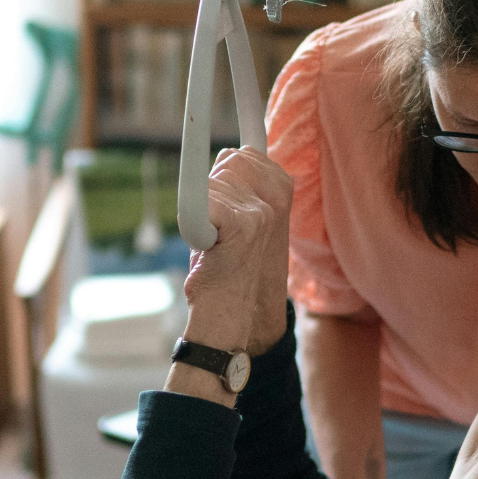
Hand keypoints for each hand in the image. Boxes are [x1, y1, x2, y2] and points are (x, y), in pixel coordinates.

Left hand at [182, 147, 278, 352]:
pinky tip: (207, 248)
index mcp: (283, 188)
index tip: (226, 210)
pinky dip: (194, 224)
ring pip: (210, 183)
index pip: (241, 155)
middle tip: (219, 232)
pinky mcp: (242, 224)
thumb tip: (228, 156)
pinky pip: (200, 202)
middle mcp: (278, 195)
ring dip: (203, 211)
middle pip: (226, 161)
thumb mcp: (248, 222)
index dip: (224, 182)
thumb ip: (242, 189)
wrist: (239, 323)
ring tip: (216, 246)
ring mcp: (263, 209)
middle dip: (214, 190)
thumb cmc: (235, 272)